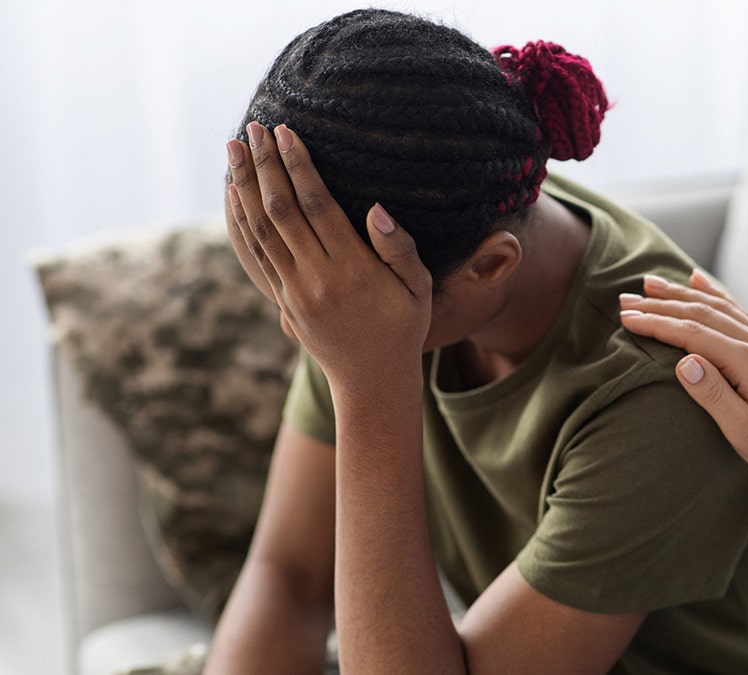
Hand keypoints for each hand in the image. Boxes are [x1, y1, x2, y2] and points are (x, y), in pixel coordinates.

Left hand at [225, 122, 431, 391]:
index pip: (317, 206)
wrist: (373, 381)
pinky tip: (234, 193)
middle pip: (281, 212)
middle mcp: (317, 278)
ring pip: (260, 230)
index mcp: (353, 270)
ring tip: (234, 149)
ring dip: (244, 186)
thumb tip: (376, 208)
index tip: (286, 133)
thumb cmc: (404, 327)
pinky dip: (240, 220)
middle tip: (253, 127)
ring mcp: (294, 291)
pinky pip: (255, 253)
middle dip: (264, 166)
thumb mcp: (419, 289)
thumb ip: (399, 248)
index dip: (298, 166)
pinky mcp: (282, 300)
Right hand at [618, 270, 747, 520]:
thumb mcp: (745, 432)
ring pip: (715, 307)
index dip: (658, 324)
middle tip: (625, 298)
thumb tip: (684, 361)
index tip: (626, 319)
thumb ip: (714, 396)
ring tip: (649, 283)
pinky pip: (733, 310)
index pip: (693, 334)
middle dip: (660, 304)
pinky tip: (698, 280)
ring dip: (680, 293)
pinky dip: (712, 292)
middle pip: (701, 314)